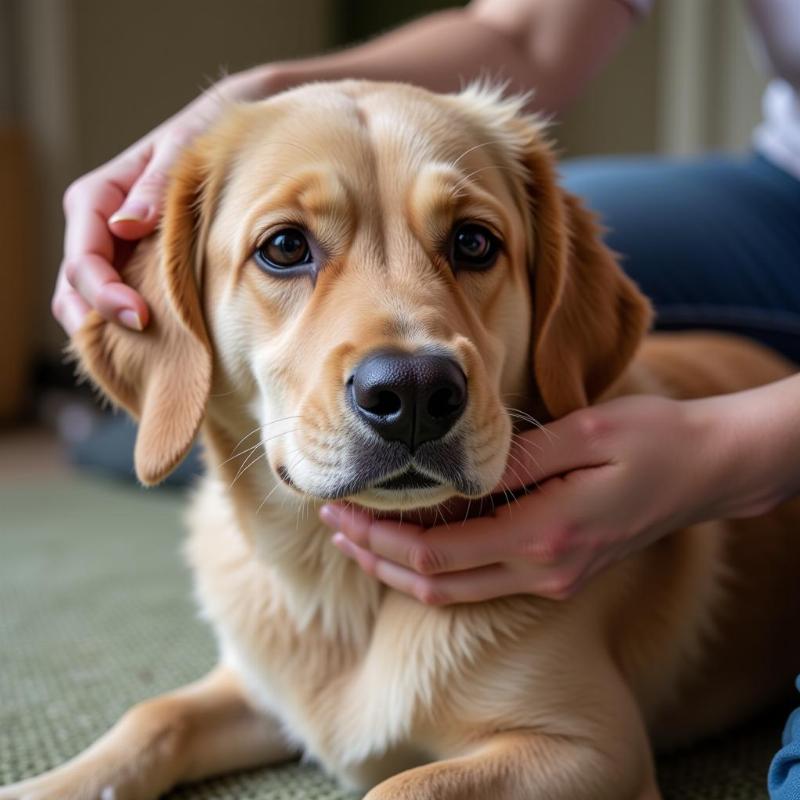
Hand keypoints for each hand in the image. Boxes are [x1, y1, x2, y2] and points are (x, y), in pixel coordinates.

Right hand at [53, 69, 279, 334]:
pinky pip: (116, 303)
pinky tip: (155, 346)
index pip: (84, 259)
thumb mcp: (182, 151)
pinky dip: (126, 327)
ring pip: (87, 303)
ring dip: (109, 331)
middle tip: (145, 345)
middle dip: (101, 322)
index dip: (105, 294)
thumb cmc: (202, 136)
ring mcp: (112, 250)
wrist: (227, 131)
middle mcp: (96, 228)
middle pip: (75, 289)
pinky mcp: (134, 266)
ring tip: (146, 356)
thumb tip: (127, 225)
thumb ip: (154, 188)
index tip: (140, 317)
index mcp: (96, 198)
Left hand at [320, 394, 758, 603]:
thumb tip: (459, 464)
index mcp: (545, 533)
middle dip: (375, 556)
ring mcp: (551, 578)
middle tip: (333, 523)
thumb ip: (520, 455)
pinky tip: (411, 543)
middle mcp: (543, 569)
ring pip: (454, 593)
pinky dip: (436, 569)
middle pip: (434, 583)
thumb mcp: (586, 432)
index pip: (437, 553)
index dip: (380, 537)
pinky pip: (480, 583)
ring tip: (356, 538)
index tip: (341, 508)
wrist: (708, 473)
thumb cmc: (654, 442)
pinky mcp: (557, 573)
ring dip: (399, 569)